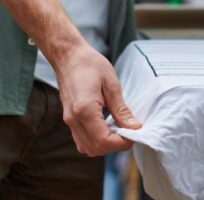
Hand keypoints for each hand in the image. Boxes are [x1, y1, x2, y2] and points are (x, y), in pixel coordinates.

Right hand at [54, 42, 141, 156]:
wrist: (68, 56)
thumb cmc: (89, 64)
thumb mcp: (111, 84)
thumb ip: (121, 109)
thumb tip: (134, 127)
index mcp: (85, 110)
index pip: (104, 140)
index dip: (122, 142)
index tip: (135, 133)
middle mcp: (74, 119)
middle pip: (95, 148)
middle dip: (115, 145)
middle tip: (129, 131)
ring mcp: (69, 121)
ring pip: (87, 148)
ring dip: (105, 144)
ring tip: (118, 129)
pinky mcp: (69, 119)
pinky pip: (82, 140)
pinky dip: (96, 140)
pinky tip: (107, 126)